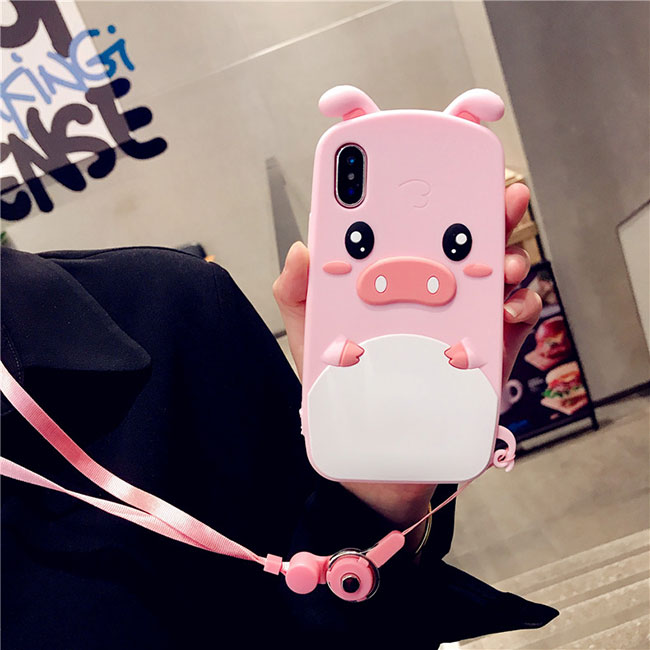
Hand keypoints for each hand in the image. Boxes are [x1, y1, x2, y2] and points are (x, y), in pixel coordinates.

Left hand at [273, 183, 541, 549]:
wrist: (375, 462)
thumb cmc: (342, 393)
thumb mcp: (313, 339)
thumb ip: (298, 295)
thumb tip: (301, 249)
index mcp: (389, 282)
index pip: (409, 228)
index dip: (425, 194)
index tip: (435, 168)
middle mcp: (429, 294)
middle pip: (462, 242)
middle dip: (484, 212)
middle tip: (495, 192)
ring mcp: (460, 322)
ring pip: (494, 276)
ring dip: (510, 256)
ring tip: (506, 259)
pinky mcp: (484, 356)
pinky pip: (513, 324)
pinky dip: (521, 307)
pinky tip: (510, 305)